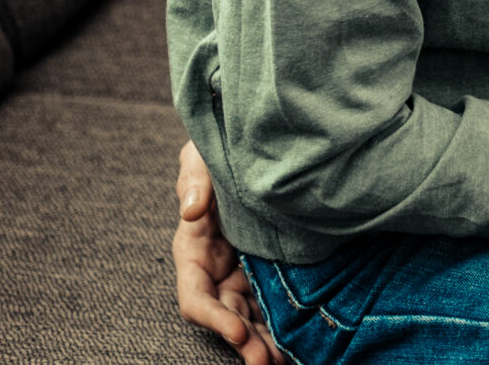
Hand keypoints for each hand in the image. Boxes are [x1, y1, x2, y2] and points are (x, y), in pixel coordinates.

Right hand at [175, 141, 283, 363]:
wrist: (251, 146)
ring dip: (262, 343)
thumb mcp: (202, 157)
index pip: (195, 297)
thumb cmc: (217, 151)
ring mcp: (241, 272)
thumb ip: (194, 179)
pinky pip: (270, 303)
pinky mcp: (266, 268)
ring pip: (248, 317)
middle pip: (225, 317)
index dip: (214, 319)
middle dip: (243, 342)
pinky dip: (280, 324)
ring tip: (283, 362)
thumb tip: (191, 210)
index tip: (238, 330)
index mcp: (193, 250)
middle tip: (267, 362)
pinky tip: (298, 342)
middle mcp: (215, 269)